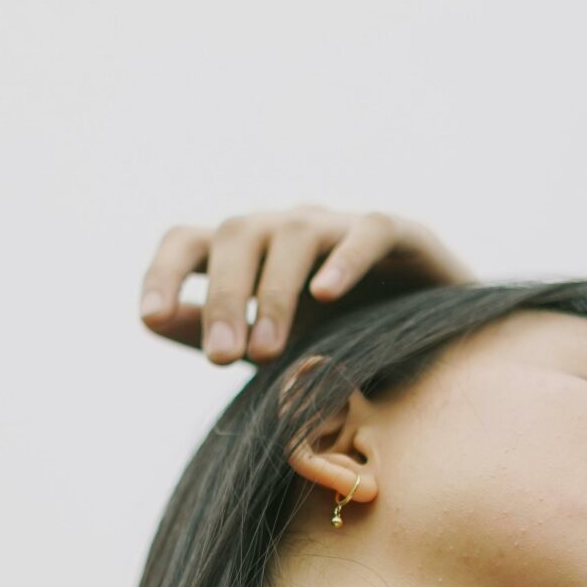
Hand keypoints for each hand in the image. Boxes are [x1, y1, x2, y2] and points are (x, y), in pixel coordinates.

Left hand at [138, 206, 475, 363]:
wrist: (435, 342)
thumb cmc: (337, 340)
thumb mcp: (266, 345)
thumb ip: (209, 331)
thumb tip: (153, 318)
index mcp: (246, 254)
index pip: (188, 242)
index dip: (164, 272)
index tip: (151, 318)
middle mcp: (286, 230)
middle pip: (237, 234)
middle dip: (226, 298)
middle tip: (223, 359)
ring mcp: (341, 226)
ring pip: (295, 234)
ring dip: (273, 293)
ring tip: (266, 353)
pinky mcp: (400, 234)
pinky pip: (367, 231)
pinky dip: (345, 261)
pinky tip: (325, 297)